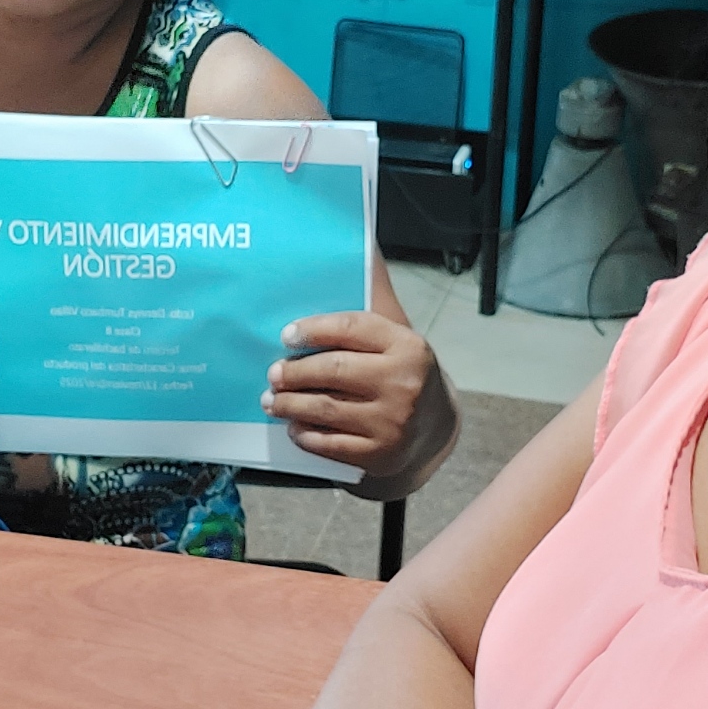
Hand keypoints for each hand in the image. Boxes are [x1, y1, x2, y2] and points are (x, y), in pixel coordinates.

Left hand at [262, 312, 445, 483]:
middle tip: (274, 374)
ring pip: (325, 408)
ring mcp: (392, 422)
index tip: (287, 336)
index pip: (350, 328)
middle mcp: (403, 383)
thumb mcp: (398, 338)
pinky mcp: (379, 454)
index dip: (313, 330)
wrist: (435, 426)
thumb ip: (376, 303)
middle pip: (333, 370)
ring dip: (289, 404)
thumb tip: (363, 254)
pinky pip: (330, 443)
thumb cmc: (403, 373)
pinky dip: (304, 435)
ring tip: (272, 400)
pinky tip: (293, 427)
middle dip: (295, 371)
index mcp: (407, 347)